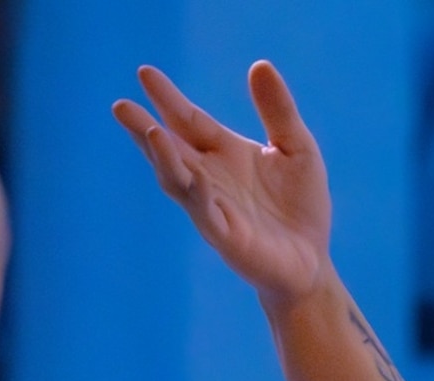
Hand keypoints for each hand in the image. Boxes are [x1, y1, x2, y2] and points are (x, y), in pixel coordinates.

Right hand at [114, 62, 333, 309]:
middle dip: (145, 128)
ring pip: (179, 181)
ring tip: (151, 132)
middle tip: (122, 106)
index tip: (145, 73)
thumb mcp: (297, 149)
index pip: (188, 120)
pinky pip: (208, 215)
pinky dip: (200, 197)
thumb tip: (260, 64)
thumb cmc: (301, 207)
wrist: (312, 262)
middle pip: (170, 148)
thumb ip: (278, 111)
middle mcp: (209, 177)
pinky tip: (196, 179)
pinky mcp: (227, 237)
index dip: (167, 99)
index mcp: (222, 152)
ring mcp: (213, 208)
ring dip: (163, 158)